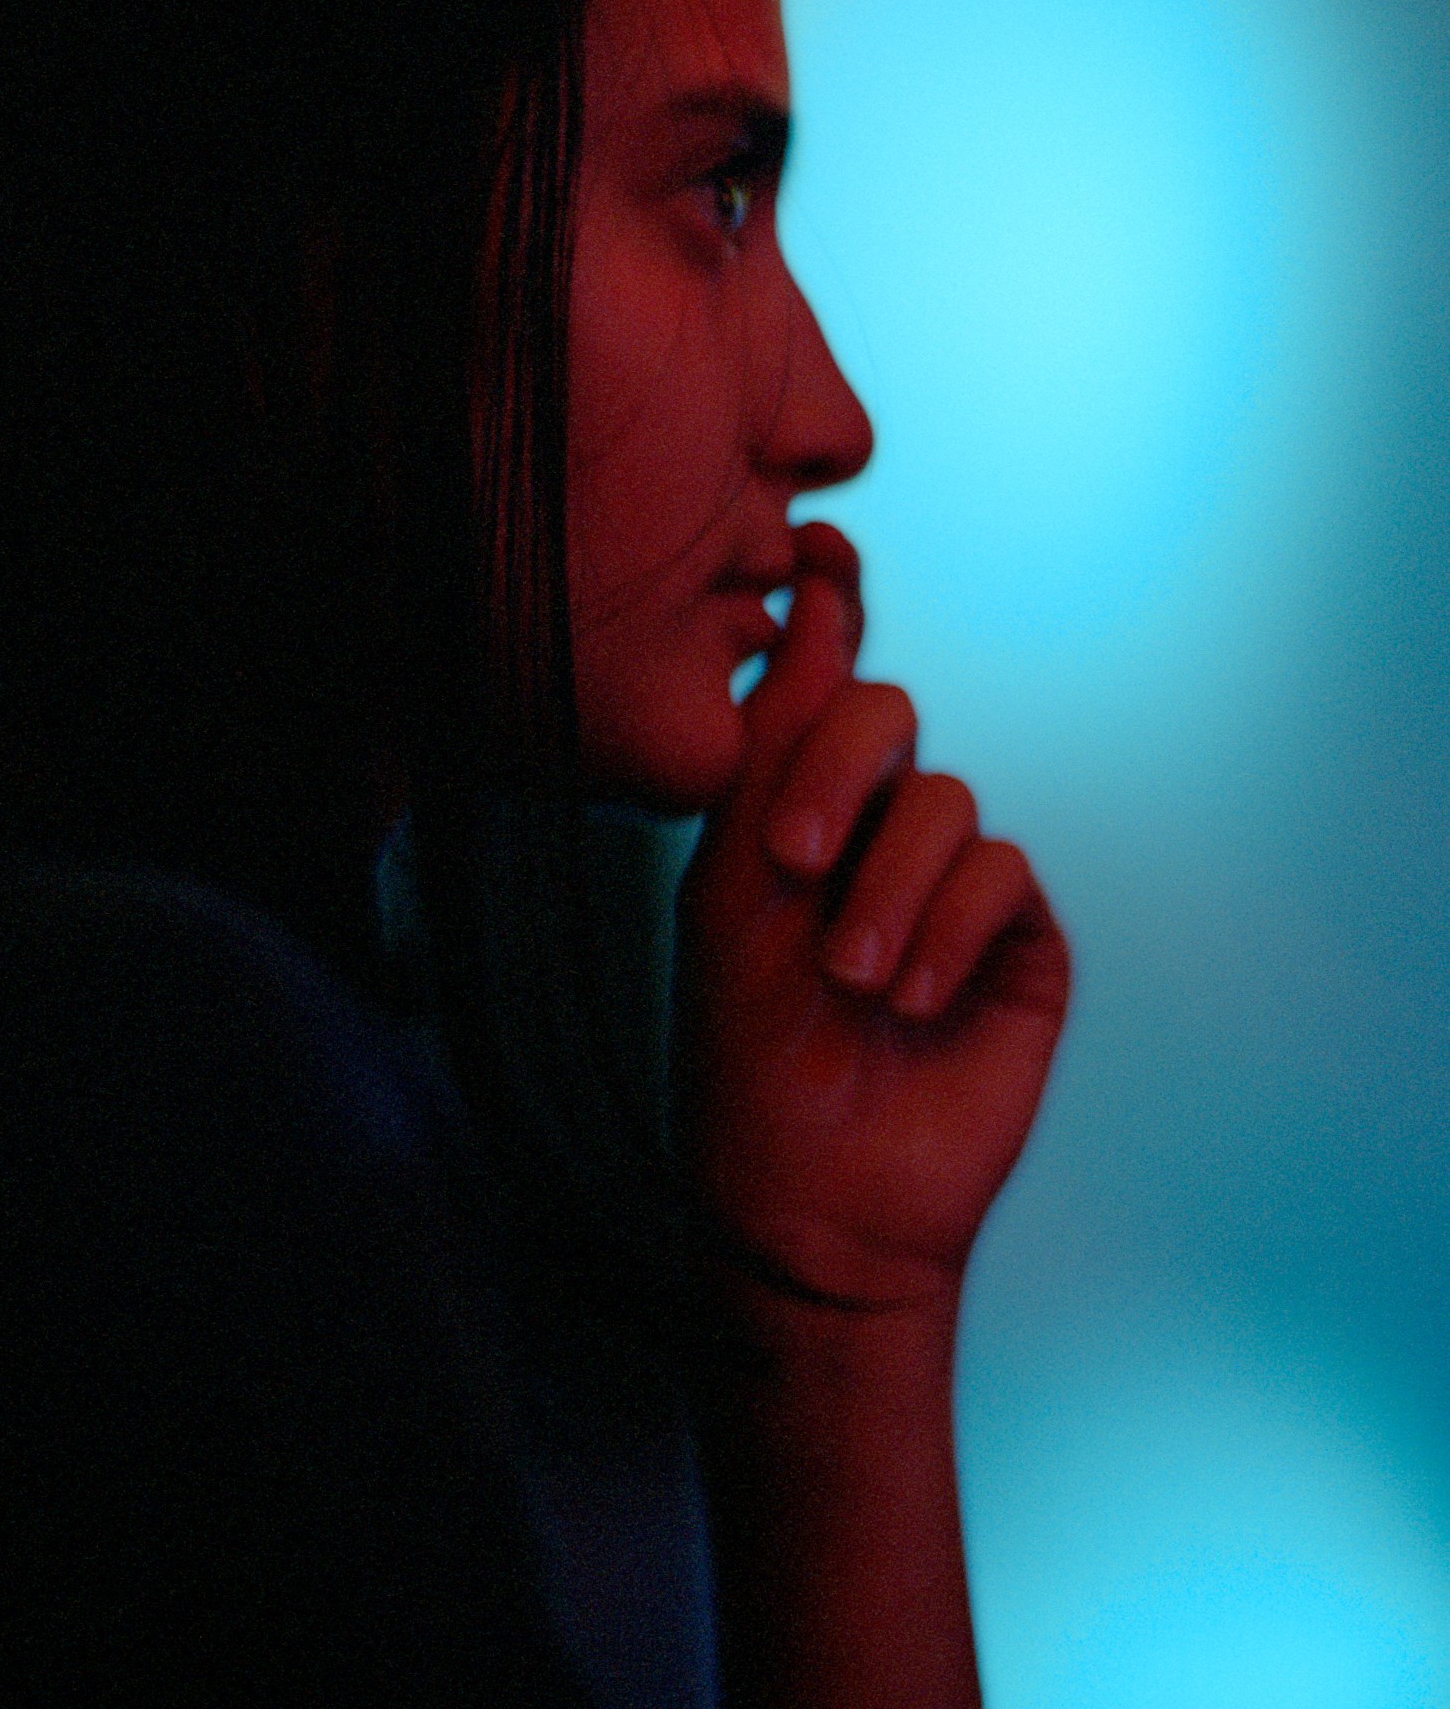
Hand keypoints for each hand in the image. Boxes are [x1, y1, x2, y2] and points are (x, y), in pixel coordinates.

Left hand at [673, 523, 1071, 1311]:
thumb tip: (807, 606)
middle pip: (886, 714)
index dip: (828, 611)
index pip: (821, 687)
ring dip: (890, 891)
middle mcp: (872, 832)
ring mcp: (950, 883)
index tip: (815, 551)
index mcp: (791, 813)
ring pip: (947, 800)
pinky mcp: (1016, 937)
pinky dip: (948, 926)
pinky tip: (912, 1000)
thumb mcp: (734, 889)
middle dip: (839, 772)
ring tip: (854, 982)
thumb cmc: (747, 1052)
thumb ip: (771, 753)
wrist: (812, 1199)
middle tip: (793, 864)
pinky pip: (1001, 870)